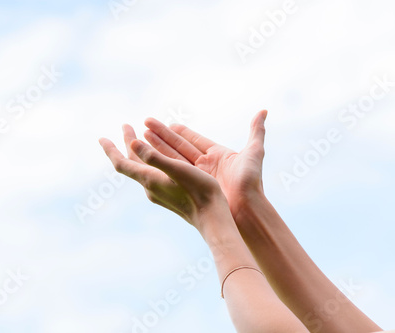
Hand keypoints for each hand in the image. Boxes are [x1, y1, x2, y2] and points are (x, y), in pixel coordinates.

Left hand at [98, 124, 228, 232]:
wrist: (212, 219)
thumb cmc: (198, 192)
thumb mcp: (178, 170)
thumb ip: (155, 157)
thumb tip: (132, 144)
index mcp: (149, 180)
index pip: (122, 163)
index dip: (110, 150)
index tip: (101, 137)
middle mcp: (150, 187)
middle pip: (131, 163)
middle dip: (127, 144)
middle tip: (126, 126)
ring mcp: (158, 192)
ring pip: (142, 168)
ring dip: (138, 151)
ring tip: (138, 138)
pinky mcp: (168, 194)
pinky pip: (152, 173)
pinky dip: (149, 160)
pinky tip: (157, 158)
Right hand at [142, 110, 266, 220]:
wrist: (246, 210)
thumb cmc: (251, 183)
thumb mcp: (254, 153)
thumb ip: (256, 131)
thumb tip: (263, 111)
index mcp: (219, 155)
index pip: (195, 140)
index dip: (181, 131)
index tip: (168, 123)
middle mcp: (206, 165)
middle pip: (180, 146)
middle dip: (163, 135)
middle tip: (147, 123)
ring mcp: (198, 177)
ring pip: (174, 157)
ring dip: (158, 146)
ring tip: (143, 134)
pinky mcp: (191, 186)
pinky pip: (173, 170)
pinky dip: (160, 162)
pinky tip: (148, 154)